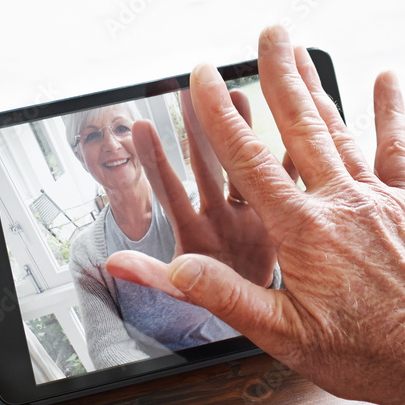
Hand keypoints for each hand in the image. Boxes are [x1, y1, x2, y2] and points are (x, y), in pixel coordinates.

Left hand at [105, 84, 277, 290]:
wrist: (258, 314)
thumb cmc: (215, 300)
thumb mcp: (182, 291)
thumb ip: (151, 275)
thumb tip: (111, 264)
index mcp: (193, 232)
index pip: (170, 191)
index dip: (156, 161)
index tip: (142, 126)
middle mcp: (218, 214)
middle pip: (205, 166)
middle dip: (197, 128)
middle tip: (188, 90)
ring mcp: (247, 211)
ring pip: (242, 163)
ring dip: (241, 129)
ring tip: (235, 94)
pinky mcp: (277, 214)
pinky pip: (283, 180)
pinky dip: (289, 155)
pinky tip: (294, 126)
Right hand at [108, 25, 404, 404]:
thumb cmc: (360, 353)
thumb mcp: (281, 334)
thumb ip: (224, 295)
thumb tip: (175, 269)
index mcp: (302, 230)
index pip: (249, 160)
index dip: (219, 114)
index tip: (202, 76)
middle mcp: (340, 202)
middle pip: (300, 125)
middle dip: (278, 74)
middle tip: (266, 32)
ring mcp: (377, 199)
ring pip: (340, 129)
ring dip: (317, 86)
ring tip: (300, 49)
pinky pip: (397, 148)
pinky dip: (390, 111)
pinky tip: (386, 77)